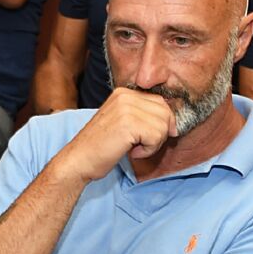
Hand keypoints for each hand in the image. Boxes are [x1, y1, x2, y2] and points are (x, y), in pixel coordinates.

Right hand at [53, 86, 179, 181]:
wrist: (78, 160)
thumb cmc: (100, 147)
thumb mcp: (122, 123)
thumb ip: (142, 116)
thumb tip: (173, 124)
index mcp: (123, 93)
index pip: (160, 103)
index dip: (162, 123)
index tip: (150, 138)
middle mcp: (125, 96)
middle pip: (165, 113)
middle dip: (159, 134)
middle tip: (140, 145)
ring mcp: (126, 108)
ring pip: (163, 126)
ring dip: (153, 144)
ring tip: (133, 148)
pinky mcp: (128, 124)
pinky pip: (156, 137)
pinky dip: (148, 150)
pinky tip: (131, 152)